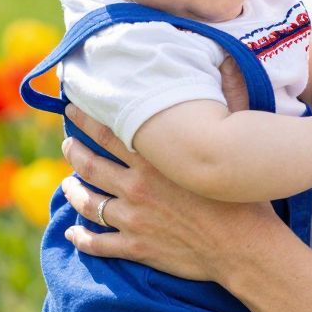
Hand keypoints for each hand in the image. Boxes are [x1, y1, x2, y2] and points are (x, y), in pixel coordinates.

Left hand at [59, 103, 282, 283]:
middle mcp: (136, 186)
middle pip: (91, 165)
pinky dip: (82, 239)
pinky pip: (98, 243)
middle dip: (73, 152)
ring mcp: (133, 218)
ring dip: (73, 192)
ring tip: (66, 185)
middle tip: (66, 144)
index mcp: (154, 160)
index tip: (72, 108)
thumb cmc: (243, 197)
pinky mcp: (137, 246)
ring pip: (88, 203)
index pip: (108, 131)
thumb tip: (231, 64)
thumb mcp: (235, 140)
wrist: (245, 248)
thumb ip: (228, 101)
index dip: (85, 118)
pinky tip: (73, 234)